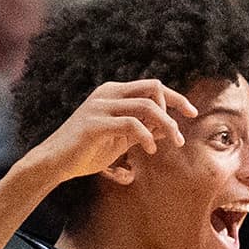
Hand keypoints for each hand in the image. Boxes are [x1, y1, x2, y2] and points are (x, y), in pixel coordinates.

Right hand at [20, 78, 194, 191]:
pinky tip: (151, 150)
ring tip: (173, 143)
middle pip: (153, 88)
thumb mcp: (120, 138)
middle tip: (181, 136)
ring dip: (165, 125)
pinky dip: (146, 136)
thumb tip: (167, 127)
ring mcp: (100, 106)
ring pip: (146, 105)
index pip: (152, 86)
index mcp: (114, 92)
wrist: (56, 162)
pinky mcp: (94, 123)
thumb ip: (141, 129)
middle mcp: (107, 93)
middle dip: (174, 108)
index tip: (193, 113)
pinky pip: (130, 123)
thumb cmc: (87, 151)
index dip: (176, 98)